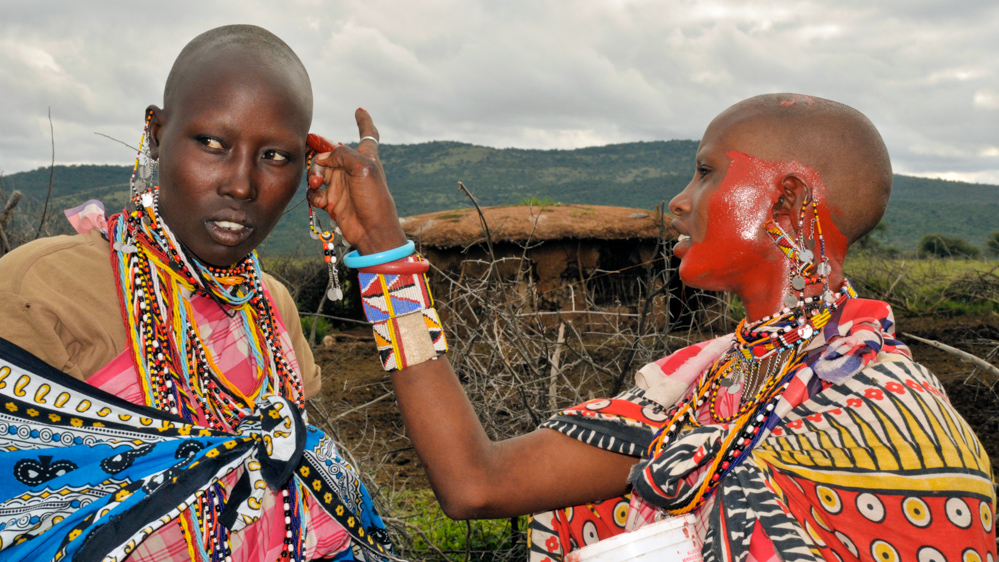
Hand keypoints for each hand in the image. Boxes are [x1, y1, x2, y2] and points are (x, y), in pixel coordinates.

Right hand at [306, 108, 406, 254]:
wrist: (372, 231)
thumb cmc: (374, 199)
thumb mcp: (362, 168)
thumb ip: (341, 154)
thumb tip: (322, 157)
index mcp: (366, 156)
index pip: (368, 133)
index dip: (364, 121)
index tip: (360, 110)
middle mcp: (351, 168)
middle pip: (329, 152)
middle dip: (318, 152)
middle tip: (314, 157)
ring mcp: (340, 184)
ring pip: (317, 170)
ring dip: (313, 174)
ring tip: (318, 183)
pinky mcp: (331, 200)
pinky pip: (313, 191)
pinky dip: (313, 193)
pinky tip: (321, 200)